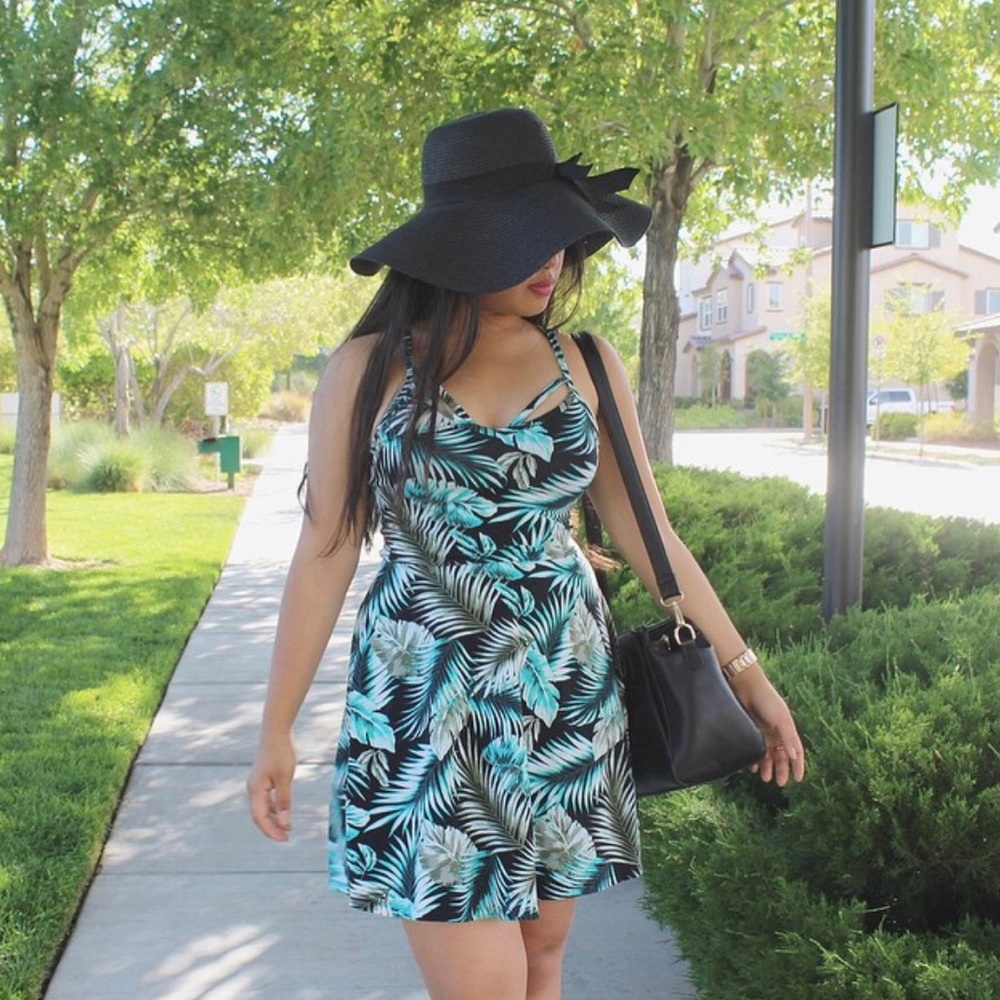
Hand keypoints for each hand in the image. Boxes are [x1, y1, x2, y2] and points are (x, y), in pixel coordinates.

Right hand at [247, 734, 296, 840]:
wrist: (276, 731)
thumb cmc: (281, 753)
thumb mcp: (285, 778)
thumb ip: (284, 800)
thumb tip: (285, 822)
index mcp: (255, 790)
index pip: (260, 817)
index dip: (271, 830)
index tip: (284, 839)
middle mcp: (253, 789)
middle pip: (259, 815)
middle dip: (272, 828)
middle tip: (287, 838)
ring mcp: (257, 784)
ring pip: (263, 808)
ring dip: (274, 819)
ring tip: (287, 828)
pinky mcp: (263, 778)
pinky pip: (266, 799)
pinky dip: (274, 808)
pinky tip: (284, 812)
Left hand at [731, 669, 805, 785]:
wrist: (746, 686)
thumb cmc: (767, 700)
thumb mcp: (781, 719)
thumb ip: (788, 737)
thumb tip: (796, 756)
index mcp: (787, 730)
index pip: (796, 752)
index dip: (798, 766)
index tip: (798, 779)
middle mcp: (776, 733)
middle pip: (781, 756)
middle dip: (781, 770)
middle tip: (780, 783)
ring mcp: (763, 733)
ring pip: (767, 755)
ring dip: (767, 767)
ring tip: (765, 778)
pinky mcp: (750, 731)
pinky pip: (754, 750)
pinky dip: (754, 760)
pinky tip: (753, 768)